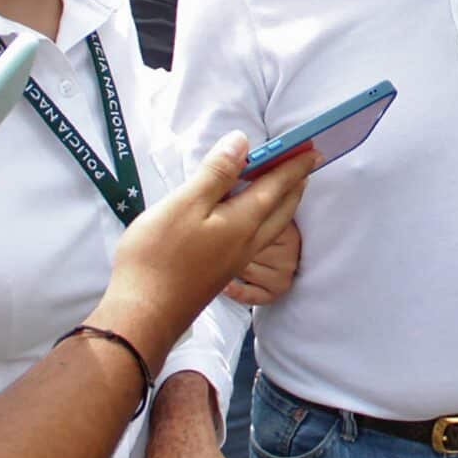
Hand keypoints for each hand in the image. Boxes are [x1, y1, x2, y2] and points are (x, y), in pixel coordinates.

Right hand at [88, 134, 316, 371]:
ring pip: (271, 226)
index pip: (276, 186)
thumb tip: (243, 142)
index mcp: (244, 222)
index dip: (294, 165)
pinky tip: (249, 218)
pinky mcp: (222, 271)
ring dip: (283, 203)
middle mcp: (248, 242)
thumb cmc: (159, 256)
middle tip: (307, 165)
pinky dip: (265, 218)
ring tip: (286, 188)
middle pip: (281, 208)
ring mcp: (236, 260)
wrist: (145, 314)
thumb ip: (216, 174)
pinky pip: (257, 238)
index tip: (312, 149)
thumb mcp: (185, 204)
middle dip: (296, 184)